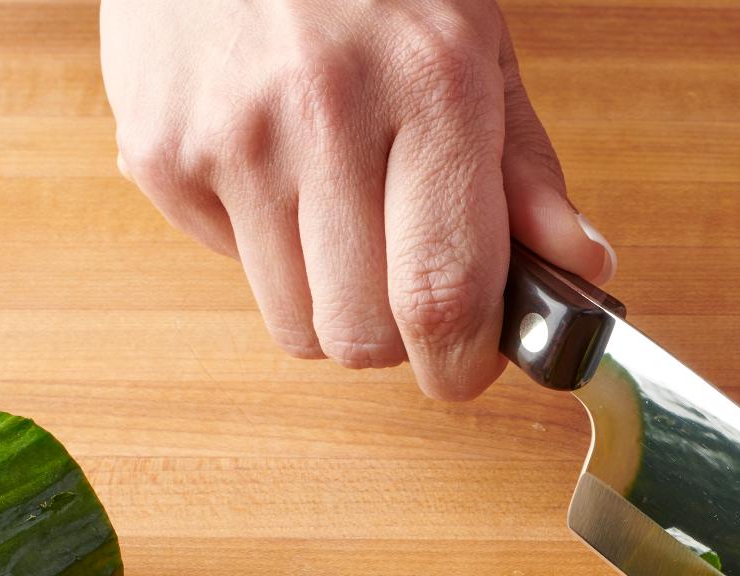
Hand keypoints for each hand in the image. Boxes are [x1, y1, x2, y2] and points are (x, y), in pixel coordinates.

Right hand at [101, 0, 613, 399]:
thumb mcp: (475, 47)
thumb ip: (526, 172)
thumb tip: (580, 270)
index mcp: (429, 88)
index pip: (444, 296)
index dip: (462, 364)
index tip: (468, 364)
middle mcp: (325, 114)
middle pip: (362, 337)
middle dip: (396, 339)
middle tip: (405, 287)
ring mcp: (230, 138)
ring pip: (295, 324)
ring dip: (329, 302)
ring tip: (338, 217)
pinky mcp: (159, 154)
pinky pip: (229, 269)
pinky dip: (259, 248)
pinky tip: (272, 170)